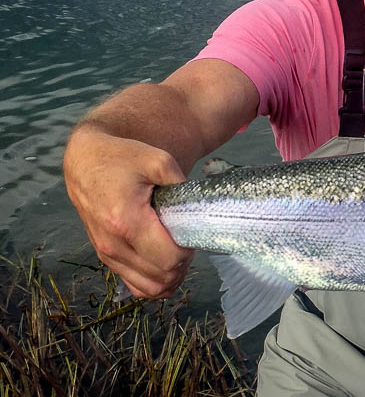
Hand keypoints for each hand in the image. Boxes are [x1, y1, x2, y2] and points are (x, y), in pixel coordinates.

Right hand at [63, 127, 193, 298]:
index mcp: (126, 221)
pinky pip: (135, 285)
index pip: (168, 258)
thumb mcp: (158, 160)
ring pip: (149, 287)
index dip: (188, 251)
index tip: (191, 232)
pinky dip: (155, 282)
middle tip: (187, 240)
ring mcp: (106, 254)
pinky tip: (165, 265)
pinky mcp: (105, 257)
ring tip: (179, 251)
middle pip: (161, 277)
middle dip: (183, 263)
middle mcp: (113, 244)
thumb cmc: (122, 158)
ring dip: (171, 276)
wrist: (86, 161)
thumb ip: (181, 185)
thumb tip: (198, 210)